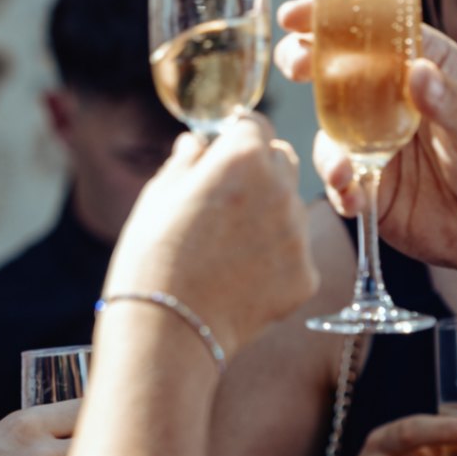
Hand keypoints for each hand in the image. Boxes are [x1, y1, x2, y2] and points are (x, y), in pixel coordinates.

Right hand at [106, 113, 316, 353]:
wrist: (167, 330)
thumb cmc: (152, 257)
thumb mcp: (157, 196)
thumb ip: (186, 162)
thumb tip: (196, 145)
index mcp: (241, 158)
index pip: (255, 125)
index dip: (236, 138)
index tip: (223, 152)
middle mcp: (279, 188)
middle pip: (282, 160)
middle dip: (259, 170)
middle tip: (225, 200)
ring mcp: (297, 234)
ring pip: (291, 207)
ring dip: (269, 213)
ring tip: (228, 244)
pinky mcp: (305, 275)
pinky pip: (294, 253)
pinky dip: (274, 259)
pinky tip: (240, 275)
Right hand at [274, 0, 456, 283]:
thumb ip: (453, 104)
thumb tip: (417, 71)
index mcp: (425, 67)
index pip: (377, 31)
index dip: (334, 16)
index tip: (297, 15)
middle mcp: (393, 100)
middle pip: (337, 71)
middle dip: (307, 64)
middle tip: (296, 67)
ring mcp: (377, 143)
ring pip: (331, 131)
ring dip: (328, 147)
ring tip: (342, 170)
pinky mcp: (372, 186)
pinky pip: (342, 182)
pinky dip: (340, 188)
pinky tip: (353, 197)